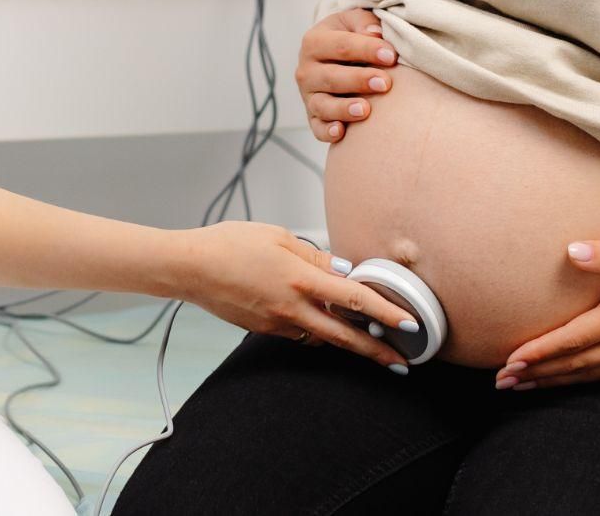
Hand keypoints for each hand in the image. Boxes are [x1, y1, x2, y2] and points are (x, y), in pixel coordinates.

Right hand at [178, 222, 419, 370]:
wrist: (190, 268)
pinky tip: (323, 324)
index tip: (409, 323)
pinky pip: (300, 333)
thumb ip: (314, 255)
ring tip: (372, 346)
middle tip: (402, 362)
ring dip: (348, 342)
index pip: (355, 297)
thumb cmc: (229, 244)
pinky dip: (317, 331)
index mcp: (300, 278)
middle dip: (377, 350)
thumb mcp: (277, 237)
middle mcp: (293, 306)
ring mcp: (278, 322)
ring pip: (323, 337)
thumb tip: (342, 269)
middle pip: (345, 335)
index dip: (386, 312)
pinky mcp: (265, 329)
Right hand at [296, 8, 397, 142]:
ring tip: (366, 110)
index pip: (341, 46)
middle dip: (358, 80)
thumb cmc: (350, 38)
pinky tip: (341, 131)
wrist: (333, 57)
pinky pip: (317, 128)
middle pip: (331, 77)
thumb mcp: (353, 21)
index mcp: (314, 42)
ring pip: (322, 105)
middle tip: (385, 83)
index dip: (367, 50)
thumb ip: (364, 22)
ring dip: (343, 108)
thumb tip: (376, 34)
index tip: (391, 55)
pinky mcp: (313, 117)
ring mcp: (308, 96)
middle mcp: (306, 70)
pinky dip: (327, 132)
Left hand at [495, 238, 599, 389]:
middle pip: (576, 364)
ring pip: (592, 376)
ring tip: (523, 386)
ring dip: (555, 382)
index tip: (511, 360)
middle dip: (537, 374)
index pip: (573, 339)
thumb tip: (572, 251)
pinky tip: (567, 382)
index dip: (540, 352)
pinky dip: (584, 382)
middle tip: (503, 382)